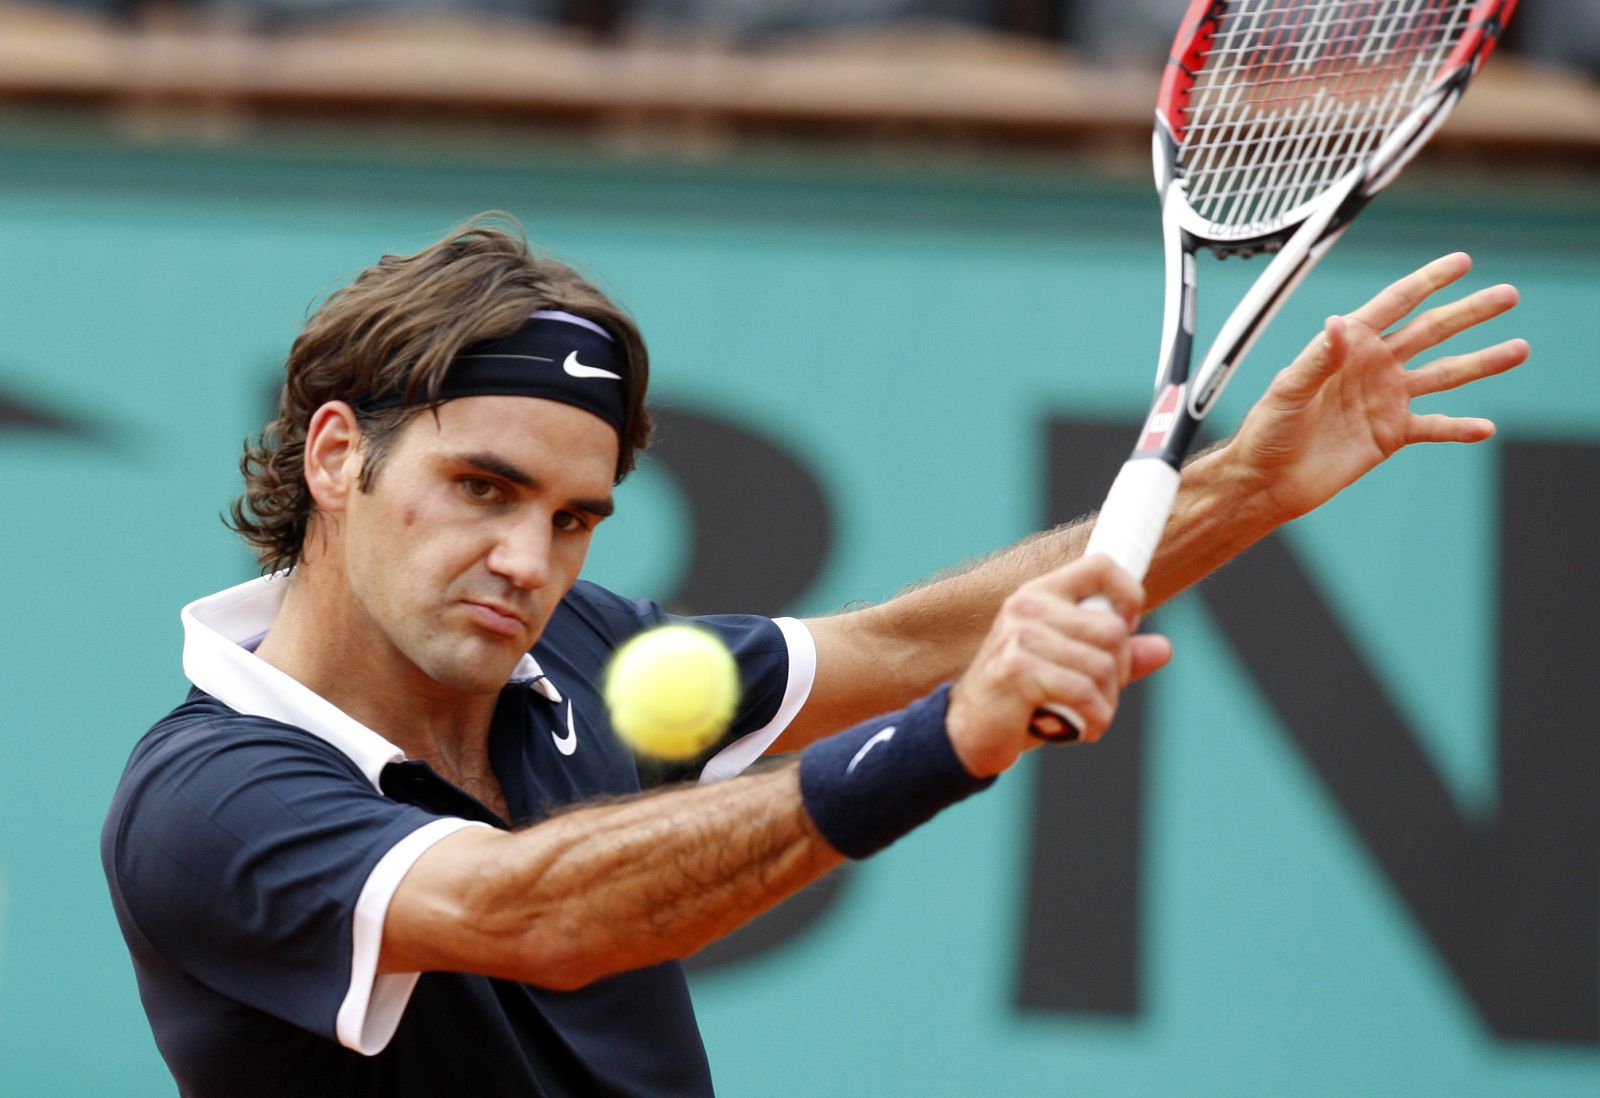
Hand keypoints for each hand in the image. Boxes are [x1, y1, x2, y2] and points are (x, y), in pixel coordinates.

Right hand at [945, 556, 1171, 776]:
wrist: (967, 733)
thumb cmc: (1021, 698)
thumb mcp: (1070, 670)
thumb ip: (1114, 656)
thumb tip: (1165, 648)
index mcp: (1040, 593)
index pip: (1102, 566)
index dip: (1130, 595)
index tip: (1125, 630)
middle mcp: (1028, 606)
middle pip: (1113, 630)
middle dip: (1118, 673)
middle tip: (1098, 697)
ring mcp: (1020, 636)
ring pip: (1103, 666)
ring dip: (1106, 704)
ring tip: (1087, 717)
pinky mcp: (1018, 670)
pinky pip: (1084, 692)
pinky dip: (1094, 719)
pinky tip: (1080, 731)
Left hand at [1225, 252, 1527, 524]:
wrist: (1267, 481)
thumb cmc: (1267, 431)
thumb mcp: (1289, 390)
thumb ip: (1317, 358)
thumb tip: (1338, 323)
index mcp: (1348, 346)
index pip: (1395, 304)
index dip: (1429, 281)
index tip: (1462, 261)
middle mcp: (1373, 366)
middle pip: (1431, 331)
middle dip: (1469, 312)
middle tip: (1509, 294)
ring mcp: (1386, 399)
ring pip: (1444, 374)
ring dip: (1482, 362)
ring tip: (1519, 347)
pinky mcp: (1391, 434)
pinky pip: (1434, 427)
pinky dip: (1460, 427)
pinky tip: (1485, 426)